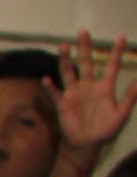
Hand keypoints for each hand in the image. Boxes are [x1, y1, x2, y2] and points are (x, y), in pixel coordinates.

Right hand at [51, 30, 136, 156]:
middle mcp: (89, 86)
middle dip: (85, 47)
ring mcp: (74, 93)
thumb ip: (130, 97)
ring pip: (69, 72)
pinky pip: (55, 93)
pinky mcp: (62, 103)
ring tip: (64, 46)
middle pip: (86, 63)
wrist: (87, 144)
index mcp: (105, 87)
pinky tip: (47, 80)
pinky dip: (50, 87)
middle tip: (83, 31)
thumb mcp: (122, 114)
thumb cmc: (105, 130)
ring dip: (66, 59)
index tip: (121, 36)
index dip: (116, 52)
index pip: (111, 65)